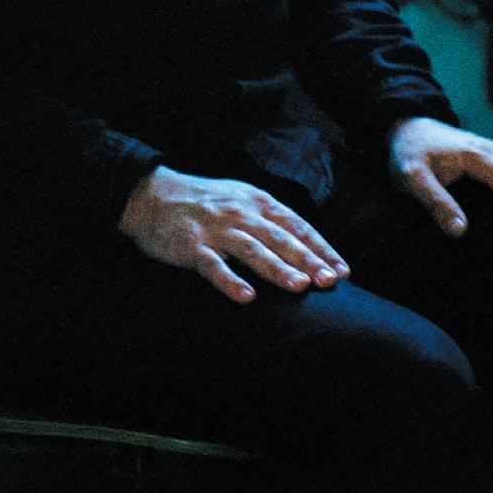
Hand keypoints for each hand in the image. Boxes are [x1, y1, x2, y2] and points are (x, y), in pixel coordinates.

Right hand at [118, 166, 349, 303]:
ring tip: (300, 286)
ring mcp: (215, 229)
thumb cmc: (201, 202)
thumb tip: (304, 246)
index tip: (342, 270)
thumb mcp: (238, 199)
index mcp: (255, 201)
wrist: (150, 195)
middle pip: (279, 237)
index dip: (320, 247)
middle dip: (307, 259)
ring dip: (277, 268)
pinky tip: (247, 297)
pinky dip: (230, 281)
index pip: (296, 225)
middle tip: (330, 281)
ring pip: (252, 249)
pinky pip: (214, 265)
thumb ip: (267, 219)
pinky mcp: (192, 245)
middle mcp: (239, 212)